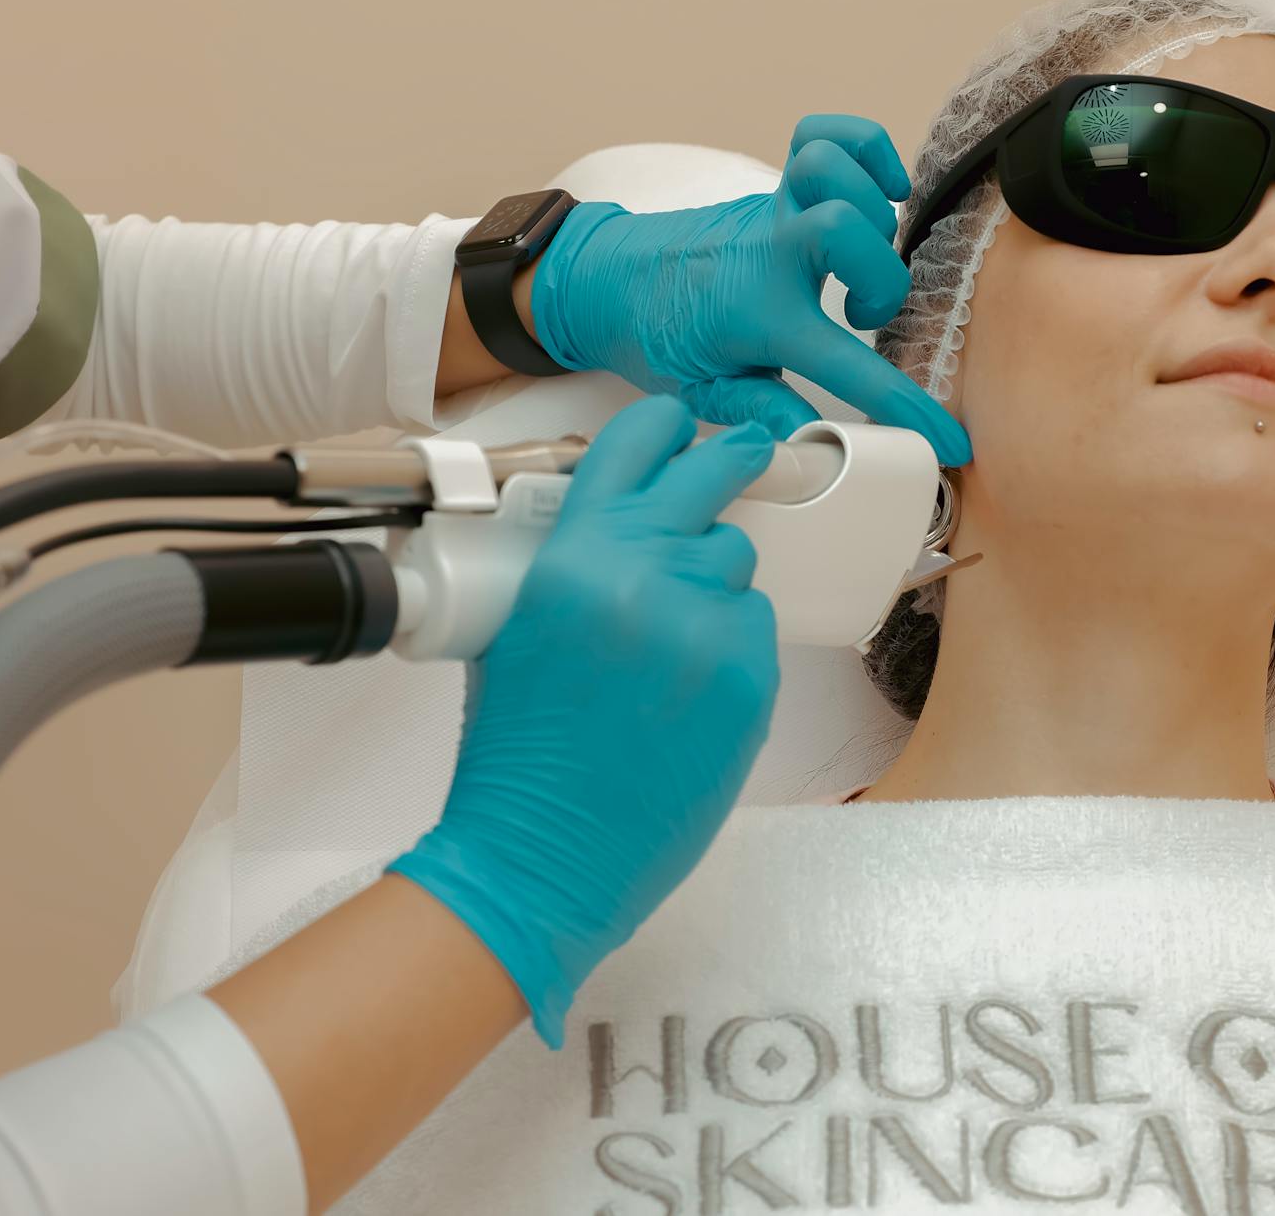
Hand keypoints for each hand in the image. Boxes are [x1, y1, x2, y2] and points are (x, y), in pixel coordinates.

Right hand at [386, 394, 779, 1047]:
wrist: (544, 850)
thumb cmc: (520, 754)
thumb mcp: (519, 628)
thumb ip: (576, 564)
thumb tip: (626, 531)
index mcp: (573, 556)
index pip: (633, 447)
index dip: (663, 426)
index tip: (682, 423)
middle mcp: (644, 575)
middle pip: (712, 478)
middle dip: (732, 458)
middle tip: (745, 451)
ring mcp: (704, 625)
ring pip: (736, 563)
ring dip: (715, 582)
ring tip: (670, 643)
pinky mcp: (749, 676)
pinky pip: (755, 627)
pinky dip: (731, 645)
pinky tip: (689, 690)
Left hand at [530, 115, 971, 466]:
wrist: (603, 280)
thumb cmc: (655, 336)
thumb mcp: (705, 394)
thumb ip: (764, 416)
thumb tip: (817, 449)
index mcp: (759, 317)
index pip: (849, 368)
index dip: (907, 409)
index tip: (947, 442)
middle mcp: (770, 254)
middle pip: (848, 227)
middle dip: (883, 279)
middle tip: (862, 319)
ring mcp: (773, 213)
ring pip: (832, 168)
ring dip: (869, 206)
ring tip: (864, 255)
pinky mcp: (774, 189)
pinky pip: (821, 134)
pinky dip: (862, 148)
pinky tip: (879, 188)